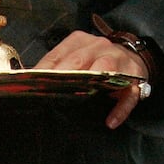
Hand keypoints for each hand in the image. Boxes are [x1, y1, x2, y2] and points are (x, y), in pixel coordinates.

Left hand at [36, 30, 150, 128]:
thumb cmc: (96, 60)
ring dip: (93, 85)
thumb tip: (28, 81)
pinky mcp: (135, 80)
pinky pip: (129, 95)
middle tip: (49, 95)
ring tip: (78, 101)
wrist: (132, 57)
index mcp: (81, 41)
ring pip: (107, 70)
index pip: (58, 54)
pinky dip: (120, 109)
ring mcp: (120, 62)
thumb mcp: (75, 55)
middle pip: (80, 60)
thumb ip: (55, 65)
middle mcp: (101, 47)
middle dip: (64, 77)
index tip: (32, 85)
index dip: (44, 71)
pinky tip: (110, 122)